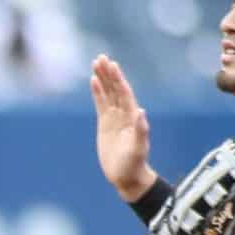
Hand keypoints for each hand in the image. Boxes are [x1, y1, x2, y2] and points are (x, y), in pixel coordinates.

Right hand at [90, 54, 155, 198]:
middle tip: (100, 58)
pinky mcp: (106, 124)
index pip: (124, 93)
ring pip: (108, 93)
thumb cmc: (133, 164)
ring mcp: (115, 118)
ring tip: (95, 63)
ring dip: (103, 78)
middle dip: (108, 73)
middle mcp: (125, 114)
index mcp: (132, 118)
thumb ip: (141, 131)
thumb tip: (141, 113)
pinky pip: (101, 104)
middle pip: (115, 89)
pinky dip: (97, 92)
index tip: (112, 65)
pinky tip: (93, 81)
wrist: (127, 177)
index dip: (118, 79)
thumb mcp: (138, 149)